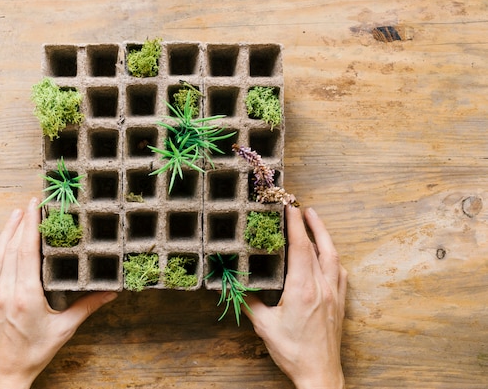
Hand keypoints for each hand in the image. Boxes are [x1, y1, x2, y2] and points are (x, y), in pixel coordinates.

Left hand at [0, 197, 116, 388]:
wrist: (3, 376)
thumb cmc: (35, 353)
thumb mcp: (65, 329)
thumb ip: (88, 306)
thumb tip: (112, 292)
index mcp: (27, 296)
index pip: (28, 251)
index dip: (32, 226)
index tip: (36, 207)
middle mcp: (5, 292)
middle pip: (12, 249)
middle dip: (21, 223)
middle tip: (30, 204)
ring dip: (5, 233)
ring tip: (15, 215)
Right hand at [245, 205, 346, 388]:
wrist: (320, 374)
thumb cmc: (293, 352)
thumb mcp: (264, 326)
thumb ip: (250, 302)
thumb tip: (238, 285)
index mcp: (302, 290)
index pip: (300, 248)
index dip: (295, 225)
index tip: (290, 208)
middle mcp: (322, 288)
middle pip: (319, 247)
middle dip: (310, 224)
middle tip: (302, 208)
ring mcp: (334, 295)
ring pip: (333, 257)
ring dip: (324, 236)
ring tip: (316, 222)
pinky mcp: (340, 304)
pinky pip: (340, 273)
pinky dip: (333, 257)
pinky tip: (328, 255)